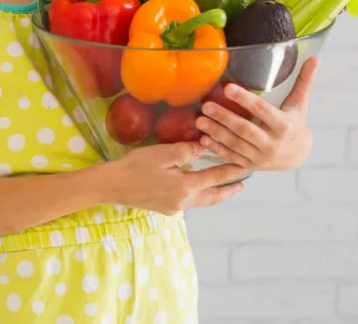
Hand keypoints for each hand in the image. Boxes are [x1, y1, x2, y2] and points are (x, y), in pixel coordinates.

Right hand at [102, 141, 246, 215]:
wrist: (112, 186)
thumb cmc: (135, 167)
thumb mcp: (160, 154)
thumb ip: (184, 151)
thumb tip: (202, 148)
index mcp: (186, 186)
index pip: (215, 177)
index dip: (231, 171)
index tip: (245, 166)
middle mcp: (184, 201)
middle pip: (213, 196)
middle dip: (229, 190)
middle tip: (242, 184)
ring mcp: (174, 207)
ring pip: (202, 202)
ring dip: (215, 194)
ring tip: (225, 189)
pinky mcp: (165, 209)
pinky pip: (189, 203)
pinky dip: (200, 196)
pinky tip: (196, 189)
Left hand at [196, 57, 319, 171]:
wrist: (298, 156)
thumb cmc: (295, 124)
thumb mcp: (299, 104)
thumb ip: (304, 82)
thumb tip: (315, 58)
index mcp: (285, 125)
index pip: (262, 110)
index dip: (245, 99)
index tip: (227, 87)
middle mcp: (273, 143)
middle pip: (245, 129)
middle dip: (224, 117)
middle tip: (205, 105)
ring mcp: (261, 157)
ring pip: (236, 144)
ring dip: (216, 132)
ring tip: (199, 120)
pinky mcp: (251, 165)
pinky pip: (231, 157)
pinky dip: (217, 149)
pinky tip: (202, 139)